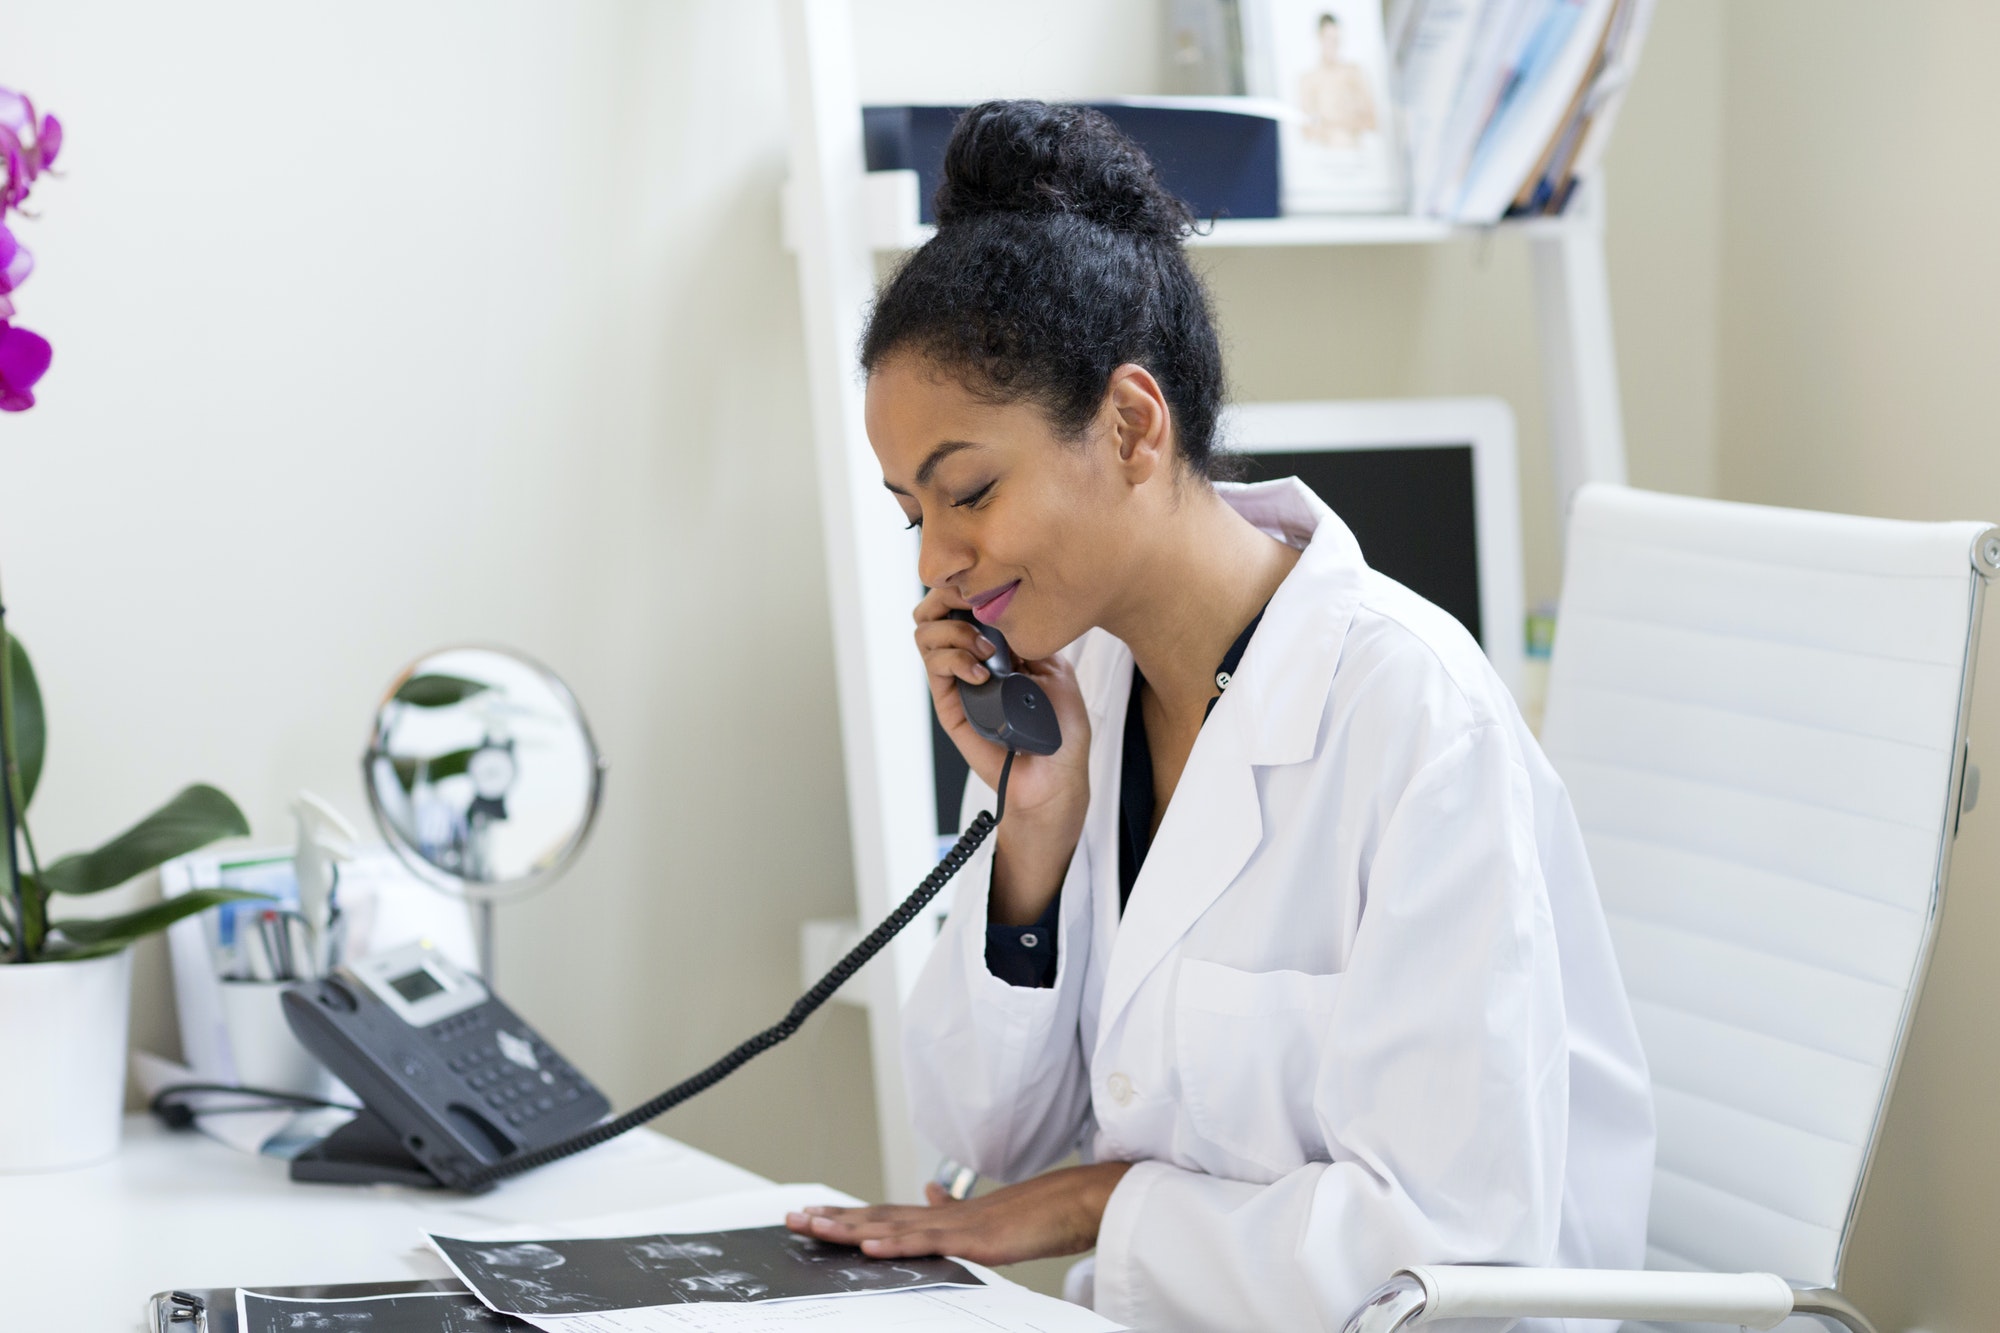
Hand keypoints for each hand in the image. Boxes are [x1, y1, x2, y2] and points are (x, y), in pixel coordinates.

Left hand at [784, 1162, 1133, 1267]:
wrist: (1072, 1203)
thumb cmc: (1034, 1213)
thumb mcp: (984, 1215)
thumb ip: (951, 1208)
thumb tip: (928, 1192)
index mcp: (940, 1216)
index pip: (882, 1214)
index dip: (845, 1214)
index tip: (811, 1215)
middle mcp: (939, 1216)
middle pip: (875, 1216)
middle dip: (832, 1219)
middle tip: (791, 1219)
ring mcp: (953, 1225)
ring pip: (890, 1226)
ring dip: (849, 1228)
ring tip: (814, 1229)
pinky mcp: (972, 1239)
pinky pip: (925, 1243)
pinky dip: (894, 1243)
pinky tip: (867, 1244)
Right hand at [914, 588, 1091, 924]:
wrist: (1054, 777)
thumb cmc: (1061, 730)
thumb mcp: (1057, 670)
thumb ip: (1029, 637)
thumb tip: (1003, 609)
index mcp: (998, 646)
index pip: (965, 603)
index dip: (967, 584)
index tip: (984, 580)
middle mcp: (971, 659)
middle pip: (936, 610)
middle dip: (949, 598)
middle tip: (972, 606)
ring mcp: (957, 681)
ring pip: (927, 634)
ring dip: (956, 632)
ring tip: (987, 652)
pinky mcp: (949, 705)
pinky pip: (935, 667)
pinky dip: (955, 660)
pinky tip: (982, 674)